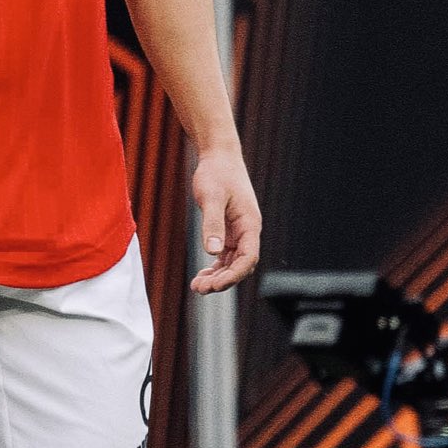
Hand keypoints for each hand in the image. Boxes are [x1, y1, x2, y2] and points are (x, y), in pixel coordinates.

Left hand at [190, 145, 260, 293]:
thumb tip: (213, 251)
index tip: (215, 285)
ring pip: (233, 262)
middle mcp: (248, 231)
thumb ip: (213, 224)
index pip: (249, 257)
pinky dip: (215, 266)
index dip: (234, 274)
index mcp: (250, 224)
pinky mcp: (228, 229)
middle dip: (223, 280)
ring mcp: (239, 231)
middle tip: (200, 289)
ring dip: (218, 276)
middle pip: (241, 264)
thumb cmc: (217, 174)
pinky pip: (225, 255)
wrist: (218, 157)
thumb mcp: (212, 198)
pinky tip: (202, 274)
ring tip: (198, 287)